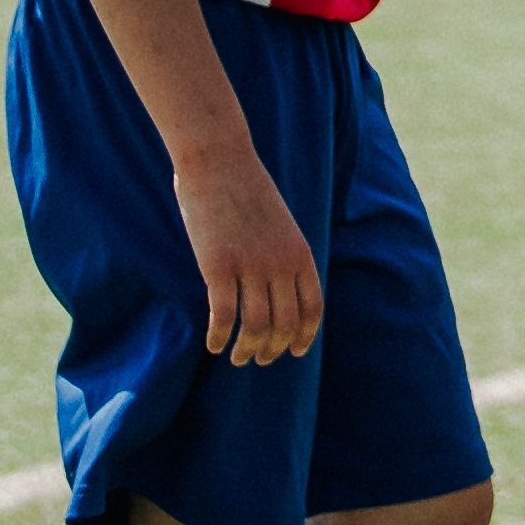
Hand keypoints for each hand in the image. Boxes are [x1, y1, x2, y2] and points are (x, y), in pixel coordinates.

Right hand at [176, 144, 321, 365]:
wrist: (221, 163)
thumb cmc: (248, 193)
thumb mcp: (281, 226)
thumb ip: (283, 256)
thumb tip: (278, 289)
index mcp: (301, 254)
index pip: (312, 308)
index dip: (304, 336)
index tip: (294, 352)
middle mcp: (281, 264)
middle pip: (284, 323)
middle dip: (273, 349)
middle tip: (260, 360)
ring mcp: (250, 267)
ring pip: (255, 326)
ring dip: (246, 350)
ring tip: (237, 360)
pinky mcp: (217, 267)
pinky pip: (223, 315)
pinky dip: (219, 337)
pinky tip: (213, 346)